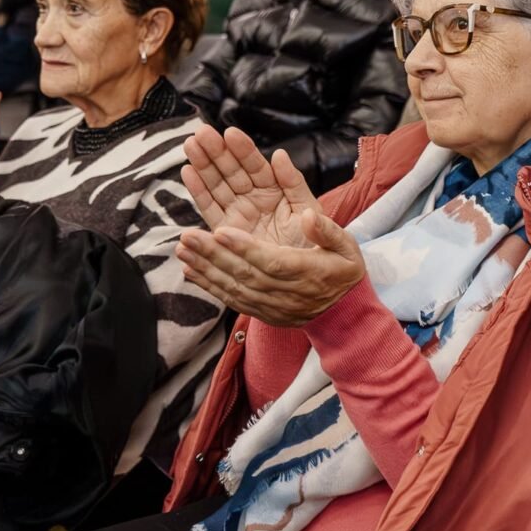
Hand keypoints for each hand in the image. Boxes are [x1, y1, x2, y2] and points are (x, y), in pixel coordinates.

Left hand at [177, 208, 364, 326]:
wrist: (344, 315)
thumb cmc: (344, 272)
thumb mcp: (348, 247)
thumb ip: (327, 230)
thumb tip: (307, 215)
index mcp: (309, 273)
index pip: (273, 262)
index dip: (245, 248)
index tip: (221, 230)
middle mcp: (287, 294)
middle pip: (246, 274)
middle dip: (214, 255)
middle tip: (188, 236)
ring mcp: (272, 307)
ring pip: (234, 288)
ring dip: (205, 269)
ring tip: (182, 250)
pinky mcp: (261, 313)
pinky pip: (232, 300)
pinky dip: (209, 286)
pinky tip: (190, 271)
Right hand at [179, 125, 320, 246]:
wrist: (308, 279)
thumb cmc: (313, 242)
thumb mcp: (307, 209)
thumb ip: (294, 183)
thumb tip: (280, 154)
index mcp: (275, 189)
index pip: (256, 165)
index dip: (243, 149)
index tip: (230, 133)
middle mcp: (253, 198)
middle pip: (231, 171)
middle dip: (216, 151)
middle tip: (201, 132)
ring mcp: (238, 214)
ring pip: (217, 185)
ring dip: (203, 165)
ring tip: (190, 145)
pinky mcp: (225, 232)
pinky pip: (210, 208)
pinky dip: (198, 191)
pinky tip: (188, 172)